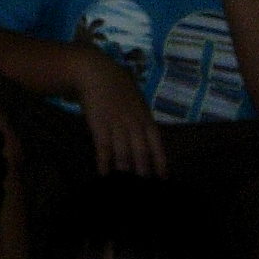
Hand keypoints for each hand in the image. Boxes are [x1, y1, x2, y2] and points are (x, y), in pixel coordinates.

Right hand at [74, 47, 165, 176]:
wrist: (95, 72)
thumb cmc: (117, 85)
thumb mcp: (136, 100)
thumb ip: (142, 118)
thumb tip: (148, 136)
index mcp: (145, 118)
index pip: (156, 144)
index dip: (160, 162)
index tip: (162, 178)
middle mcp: (133, 123)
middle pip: (141, 153)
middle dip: (143, 171)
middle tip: (144, 186)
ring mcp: (116, 124)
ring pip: (123, 153)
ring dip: (125, 171)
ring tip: (124, 185)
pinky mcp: (99, 125)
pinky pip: (103, 148)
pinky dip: (104, 162)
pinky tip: (104, 174)